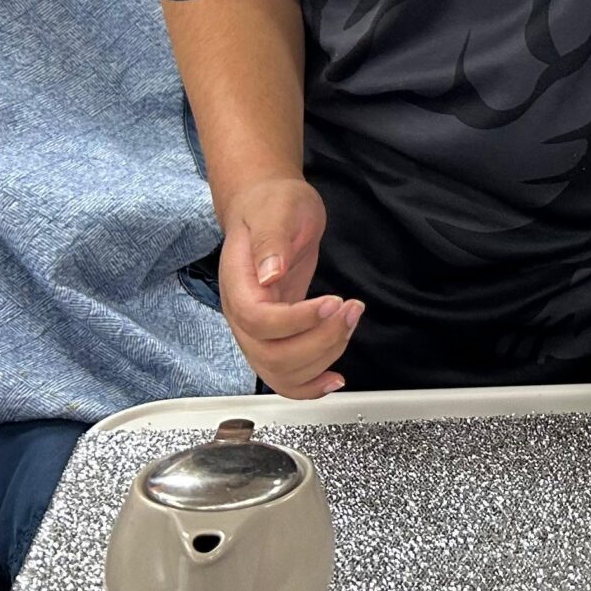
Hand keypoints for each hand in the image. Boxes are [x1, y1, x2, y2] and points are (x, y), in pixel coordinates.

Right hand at [217, 176, 359, 399]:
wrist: (267, 205)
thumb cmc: (272, 204)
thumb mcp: (278, 210)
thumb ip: (273, 240)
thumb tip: (271, 274)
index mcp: (239, 284)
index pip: (258, 320)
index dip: (297, 321)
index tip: (332, 303)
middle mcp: (242, 314)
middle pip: (271, 355)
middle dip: (320, 340)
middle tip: (351, 310)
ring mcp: (257, 329)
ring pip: (280, 372)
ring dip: (323, 358)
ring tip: (351, 323)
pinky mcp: (277, 335)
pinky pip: (285, 375)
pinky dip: (309, 386)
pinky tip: (334, 379)